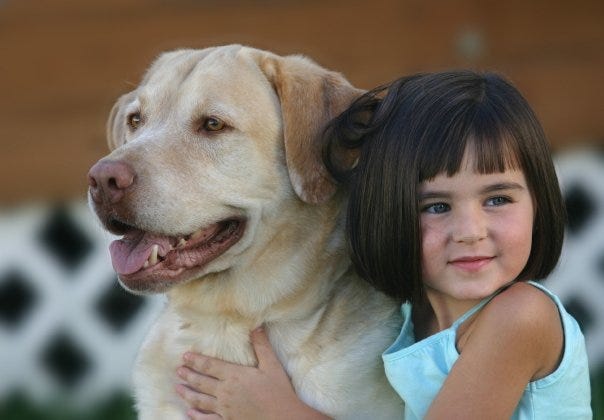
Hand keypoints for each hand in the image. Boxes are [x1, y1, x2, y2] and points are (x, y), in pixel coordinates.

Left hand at [175, 327, 328, 419]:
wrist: (282, 417)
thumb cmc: (278, 391)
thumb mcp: (272, 365)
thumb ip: (262, 346)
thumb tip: (256, 327)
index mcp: (234, 375)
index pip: (210, 366)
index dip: (196, 360)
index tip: (185, 357)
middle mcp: (225, 391)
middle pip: (202, 382)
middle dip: (188, 375)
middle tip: (178, 371)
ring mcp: (224, 408)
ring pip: (200, 400)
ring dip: (188, 393)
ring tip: (178, 388)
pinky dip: (196, 416)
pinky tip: (190, 413)